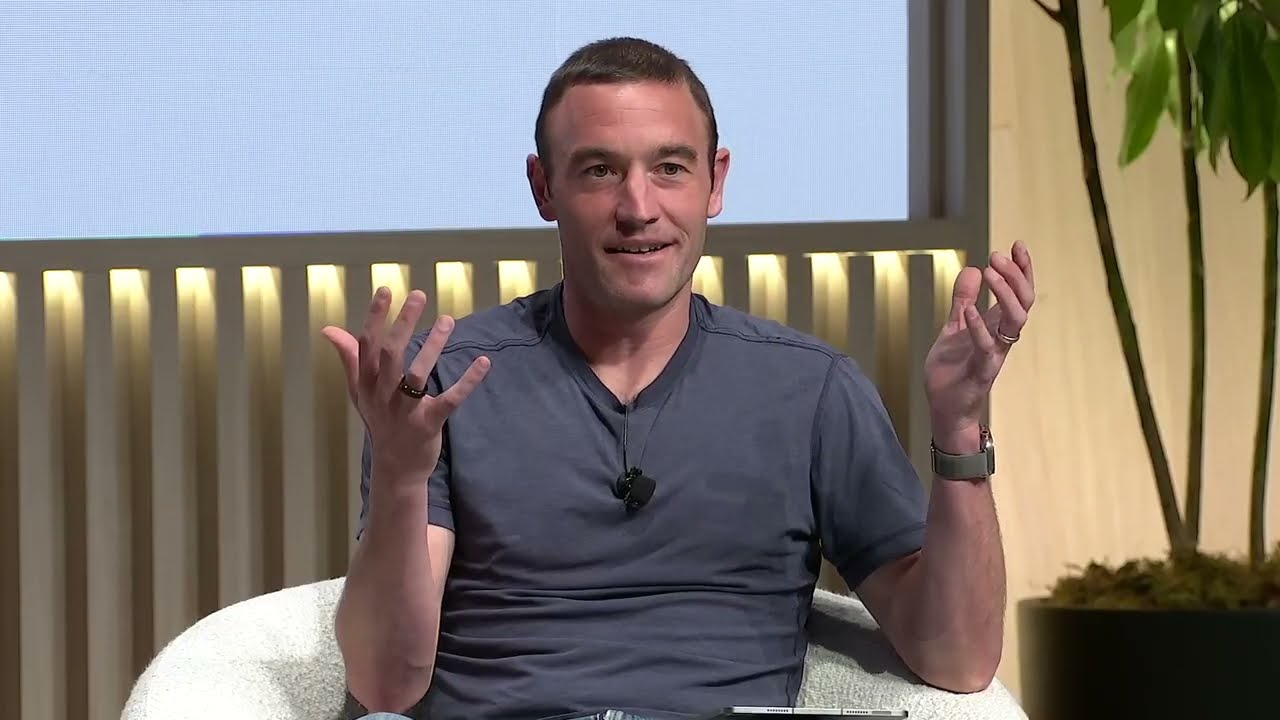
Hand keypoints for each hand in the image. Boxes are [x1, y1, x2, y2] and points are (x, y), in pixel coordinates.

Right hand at [322, 287, 490, 483]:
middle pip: (391, 354)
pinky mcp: (429, 424)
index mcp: (366, 384)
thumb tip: (328, 330)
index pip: (367, 345)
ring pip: (417, 373)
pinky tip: (483, 362)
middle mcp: (382, 395)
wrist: (396, 467)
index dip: (376, 317)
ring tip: (447, 320)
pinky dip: (468, 381)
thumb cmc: (380, 421)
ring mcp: (405, 411)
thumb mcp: (360, 391)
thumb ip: (349, 358)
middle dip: (404, 323)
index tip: (386, 290)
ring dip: (433, 345)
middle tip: (420, 295)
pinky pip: (449, 399)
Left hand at [924, 242, 1034, 436]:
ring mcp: (994, 354)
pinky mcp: (981, 372)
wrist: (945, 408)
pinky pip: (987, 347)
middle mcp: (1002, 338)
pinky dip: (979, 327)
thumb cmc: (953, 370)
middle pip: (1024, 303)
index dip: (1022, 269)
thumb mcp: (954, 327)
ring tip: (991, 272)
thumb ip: (962, 301)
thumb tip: (972, 269)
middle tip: (998, 254)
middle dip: (1016, 276)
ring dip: (1005, 295)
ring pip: (1015, 322)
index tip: (1018, 244)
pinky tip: (970, 310)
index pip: (1020, 293)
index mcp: (997, 326)